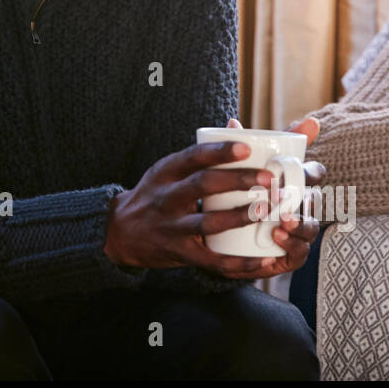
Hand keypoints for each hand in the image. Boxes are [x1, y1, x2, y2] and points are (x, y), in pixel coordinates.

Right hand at [103, 117, 324, 278]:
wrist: (120, 231)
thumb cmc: (155, 194)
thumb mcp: (167, 169)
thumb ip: (200, 152)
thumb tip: (236, 124)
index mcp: (166, 171)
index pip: (193, 155)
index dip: (220, 151)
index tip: (247, 148)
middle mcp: (166, 196)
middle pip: (202, 184)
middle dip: (237, 180)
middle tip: (268, 179)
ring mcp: (171, 226)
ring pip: (208, 222)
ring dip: (239, 216)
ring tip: (266, 210)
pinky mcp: (179, 252)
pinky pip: (212, 259)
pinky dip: (239, 263)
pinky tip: (263, 258)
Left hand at [222, 116, 324, 278]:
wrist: (221, 239)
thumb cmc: (236, 197)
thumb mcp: (236, 173)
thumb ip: (237, 148)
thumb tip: (232, 122)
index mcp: (294, 185)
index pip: (314, 174)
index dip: (312, 172)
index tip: (302, 170)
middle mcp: (301, 208)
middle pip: (315, 201)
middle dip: (308, 198)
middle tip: (290, 195)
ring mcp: (297, 233)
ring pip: (311, 228)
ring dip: (302, 224)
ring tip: (284, 219)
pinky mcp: (289, 255)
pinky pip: (300, 253)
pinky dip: (292, 245)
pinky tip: (278, 237)